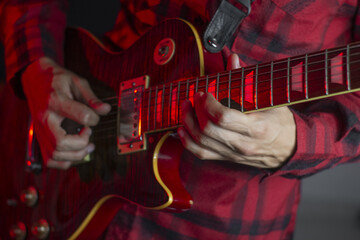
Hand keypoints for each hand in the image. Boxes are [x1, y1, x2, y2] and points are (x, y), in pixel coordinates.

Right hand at [22, 57, 110, 168]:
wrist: (34, 79)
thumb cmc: (57, 80)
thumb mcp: (77, 81)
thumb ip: (91, 98)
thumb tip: (105, 110)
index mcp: (55, 100)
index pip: (80, 116)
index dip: (93, 119)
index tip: (95, 117)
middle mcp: (45, 118)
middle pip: (61, 142)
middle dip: (82, 143)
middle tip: (89, 133)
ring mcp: (40, 130)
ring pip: (56, 154)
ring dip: (76, 154)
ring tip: (88, 145)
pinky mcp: (39, 138)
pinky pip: (50, 160)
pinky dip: (65, 162)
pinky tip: (76, 153)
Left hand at [177, 54, 295, 168]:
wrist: (290, 149)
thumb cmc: (281, 122)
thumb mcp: (270, 99)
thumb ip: (247, 80)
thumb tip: (232, 59)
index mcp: (256, 127)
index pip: (223, 117)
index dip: (208, 104)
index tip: (205, 93)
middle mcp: (243, 144)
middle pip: (208, 129)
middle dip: (196, 110)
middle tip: (194, 97)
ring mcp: (233, 154)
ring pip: (201, 141)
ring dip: (188, 122)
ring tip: (186, 108)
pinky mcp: (227, 158)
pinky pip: (201, 153)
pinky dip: (187, 141)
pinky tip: (182, 129)